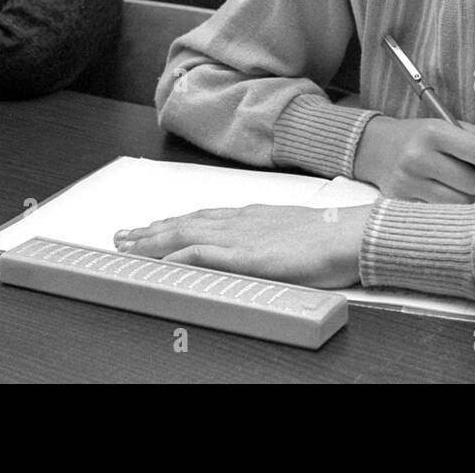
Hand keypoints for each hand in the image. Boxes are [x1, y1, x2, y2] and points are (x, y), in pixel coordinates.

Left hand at [114, 203, 372, 288]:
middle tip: (123, 235)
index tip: (151, 226)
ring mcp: (242, 237)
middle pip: (185, 223)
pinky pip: (202, 253)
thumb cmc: (332, 237)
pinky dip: (177, 253)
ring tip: (127, 245)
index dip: (172, 222)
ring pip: (185, 234)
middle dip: (151, 230)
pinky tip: (161, 258)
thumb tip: (262, 246)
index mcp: (252, 217)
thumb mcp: (292, 232)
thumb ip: (270, 238)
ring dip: (152, 239)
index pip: (202, 217)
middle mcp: (241, 222)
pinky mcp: (247, 255)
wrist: (351, 235)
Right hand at [354, 115, 474, 201]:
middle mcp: (418, 157)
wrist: (376, 148)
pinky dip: (453, 208)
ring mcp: (408, 183)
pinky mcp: (401, 202)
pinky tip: (449, 196)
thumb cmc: (421, 137)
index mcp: (434, 132)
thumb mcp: (449, 127)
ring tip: (467, 187)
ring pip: (460, 203)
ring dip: (471, 198)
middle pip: (473, 184)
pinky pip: (441, 213)